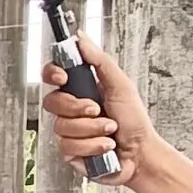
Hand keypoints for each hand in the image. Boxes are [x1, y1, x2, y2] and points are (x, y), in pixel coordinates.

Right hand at [41, 35, 166, 186]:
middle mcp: (71, 109)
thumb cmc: (134, 122)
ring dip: (91, 129)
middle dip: (77, 107)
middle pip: (52, 101)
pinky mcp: (69, 151)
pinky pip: (68, 145)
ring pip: (61, 126)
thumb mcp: (121, 85)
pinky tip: (104, 145)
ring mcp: (69, 130)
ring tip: (109, 130)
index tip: (63, 78)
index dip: (52, 74)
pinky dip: (91, 145)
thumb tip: (81, 38)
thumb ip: (100, 61)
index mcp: (81, 89)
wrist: (140, 154)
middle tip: (97, 109)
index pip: (53, 75)